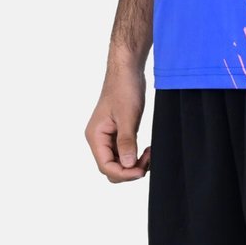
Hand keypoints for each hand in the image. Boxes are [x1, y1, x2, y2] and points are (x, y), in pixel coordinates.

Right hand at [85, 63, 149, 182]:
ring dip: (133, 164)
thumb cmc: (124, 88)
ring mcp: (107, 137)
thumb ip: (126, 142)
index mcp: (96, 136)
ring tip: (149, 154)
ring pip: (118, 163)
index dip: (124, 173)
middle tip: (148, 159)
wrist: (127, 70)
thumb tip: (127, 165)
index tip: (141, 170)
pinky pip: (124, 153)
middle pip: (111, 168)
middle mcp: (99, 139)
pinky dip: (135, 156)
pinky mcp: (117, 134)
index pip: (105, 166)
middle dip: (129, 170)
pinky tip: (146, 150)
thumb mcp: (128, 116)